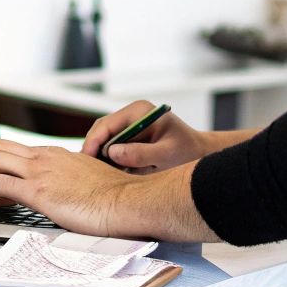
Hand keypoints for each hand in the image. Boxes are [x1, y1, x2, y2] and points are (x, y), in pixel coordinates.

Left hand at [0, 139, 139, 236]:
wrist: (126, 201)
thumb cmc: (115, 195)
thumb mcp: (90, 177)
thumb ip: (74, 178)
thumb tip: (70, 189)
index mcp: (58, 154)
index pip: (20, 149)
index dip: (5, 164)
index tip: (4, 181)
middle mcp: (45, 158)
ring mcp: (39, 172)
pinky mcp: (36, 192)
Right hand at [80, 101, 209, 173]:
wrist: (199, 154)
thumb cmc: (187, 152)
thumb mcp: (166, 154)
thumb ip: (141, 153)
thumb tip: (112, 153)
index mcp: (139, 111)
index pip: (107, 124)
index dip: (94, 141)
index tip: (87, 159)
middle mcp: (132, 115)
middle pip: (102, 130)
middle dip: (93, 149)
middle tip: (86, 172)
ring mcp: (130, 126)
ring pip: (105, 139)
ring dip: (99, 155)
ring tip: (94, 175)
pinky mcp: (131, 138)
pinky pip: (112, 147)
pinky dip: (108, 160)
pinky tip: (106, 175)